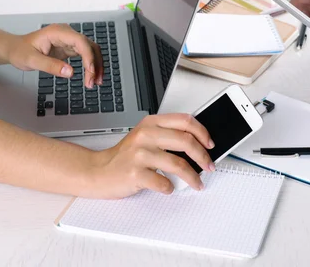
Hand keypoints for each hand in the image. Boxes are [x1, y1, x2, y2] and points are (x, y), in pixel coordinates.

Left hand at [6, 24, 102, 87]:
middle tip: (93, 82)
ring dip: (96, 66)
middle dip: (95, 64)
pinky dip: (91, 66)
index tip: (90, 71)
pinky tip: (92, 76)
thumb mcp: (32, 60)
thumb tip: (71, 72)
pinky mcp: (70, 48)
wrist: (15, 49)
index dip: (88, 56)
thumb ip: (51, 66)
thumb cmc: (20, 51)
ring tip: (95, 82)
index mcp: (58, 32)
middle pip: (90, 46)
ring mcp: (70, 40)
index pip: (80, 42)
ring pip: (91, 51)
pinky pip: (86, 55)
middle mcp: (67, 34)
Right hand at [89, 114, 215, 198]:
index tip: (210, 144)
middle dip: (203, 156)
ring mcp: (139, 154)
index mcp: (151, 123)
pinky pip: (163, 183)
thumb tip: (198, 145)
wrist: (98, 171)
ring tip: (197, 183)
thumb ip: (167, 135)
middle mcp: (146, 135)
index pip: (185, 121)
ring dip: (193, 177)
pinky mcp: (135, 173)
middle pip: (185, 141)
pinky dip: (170, 188)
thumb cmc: (124, 156)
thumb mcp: (145, 137)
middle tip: (209, 166)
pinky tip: (169, 188)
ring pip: (178, 164)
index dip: (203, 133)